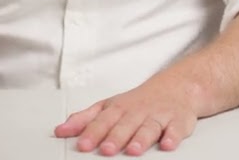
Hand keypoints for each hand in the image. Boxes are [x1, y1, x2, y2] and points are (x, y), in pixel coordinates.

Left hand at [54, 77, 198, 154]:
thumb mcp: (108, 106)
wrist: (176, 87)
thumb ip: (84, 119)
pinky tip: (166, 145)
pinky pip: (176, 130)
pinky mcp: (178, 122)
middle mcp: (136, 112)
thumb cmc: (137, 101)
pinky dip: (172, 137)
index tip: (82, 145)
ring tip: (133, 151)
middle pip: (124, 125)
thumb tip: (60, 130)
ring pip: (148, 128)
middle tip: (106, 150)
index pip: (102, 121)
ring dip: (141, 139)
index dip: (91, 133)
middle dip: (115, 137)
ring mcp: (158, 116)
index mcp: (118, 108)